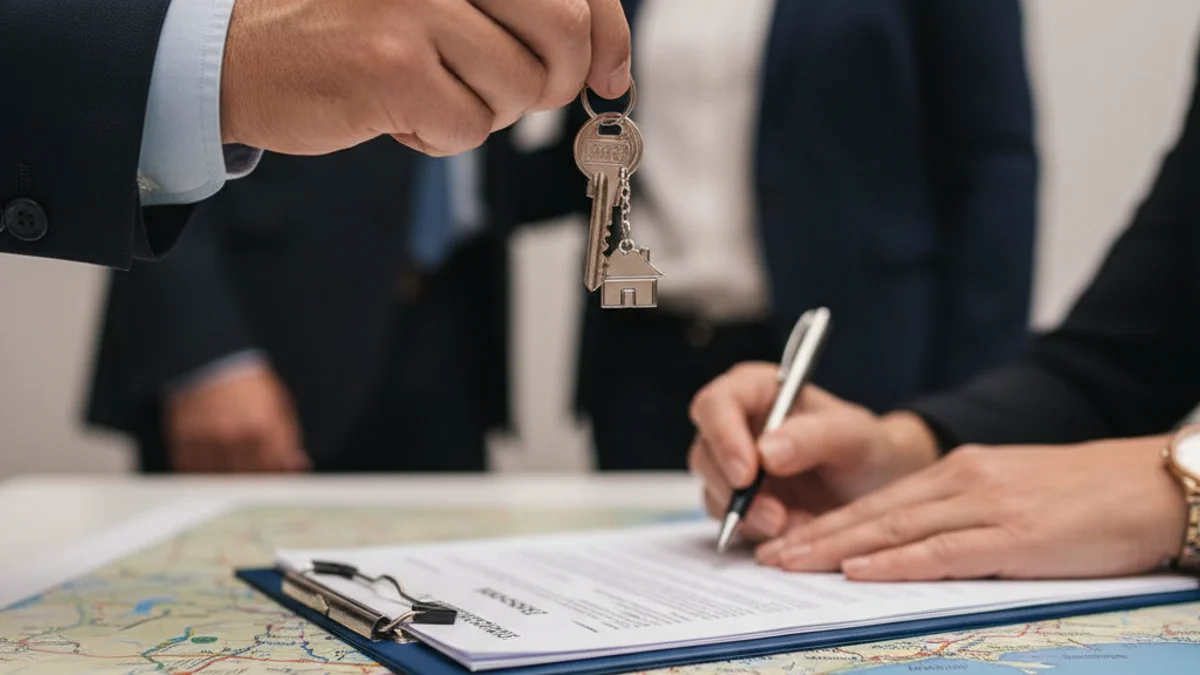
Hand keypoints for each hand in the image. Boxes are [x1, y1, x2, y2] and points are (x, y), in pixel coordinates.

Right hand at [165, 363, 310, 472]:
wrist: (210, 360)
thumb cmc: (248, 382)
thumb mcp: (279, 403)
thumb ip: (290, 436)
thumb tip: (298, 464)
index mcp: (265, 427)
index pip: (277, 469)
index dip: (278, 476)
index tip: (276, 476)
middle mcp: (237, 437)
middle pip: (250, 478)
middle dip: (255, 479)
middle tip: (253, 472)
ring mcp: (209, 440)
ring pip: (222, 479)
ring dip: (228, 478)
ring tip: (231, 464)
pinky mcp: (184, 440)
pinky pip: (193, 470)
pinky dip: (201, 472)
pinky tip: (208, 461)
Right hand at [220, 0, 631, 155]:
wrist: (247, 51)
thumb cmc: (359, 30)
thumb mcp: (448, 4)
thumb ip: (526, 20)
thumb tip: (614, 71)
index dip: (610, 37)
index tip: (610, 76)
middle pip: (565, 35)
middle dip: (550, 83)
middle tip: (500, 89)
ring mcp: (419, 4)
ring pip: (517, 91)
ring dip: (482, 111)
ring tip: (427, 89)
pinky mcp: (393, 63)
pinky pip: (467, 128)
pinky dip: (438, 136)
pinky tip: (395, 110)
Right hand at [688, 362, 939, 543]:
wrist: (876, 489)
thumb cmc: (866, 448)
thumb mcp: (854, 436)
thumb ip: (814, 436)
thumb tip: (766, 452)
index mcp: (756, 391)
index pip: (716, 403)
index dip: (722, 436)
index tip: (747, 473)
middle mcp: (736, 426)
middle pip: (704, 452)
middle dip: (734, 489)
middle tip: (774, 516)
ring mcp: (733, 466)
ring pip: (713, 491)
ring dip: (749, 516)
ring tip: (796, 525)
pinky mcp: (739, 503)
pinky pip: (730, 521)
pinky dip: (758, 532)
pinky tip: (794, 530)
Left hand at [756, 437, 1188, 580]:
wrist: (1146, 484)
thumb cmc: (1080, 498)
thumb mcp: (1008, 496)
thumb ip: (960, 515)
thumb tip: (910, 548)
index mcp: (957, 473)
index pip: (877, 503)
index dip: (827, 525)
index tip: (787, 543)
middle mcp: (961, 482)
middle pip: (873, 515)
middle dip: (815, 539)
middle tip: (768, 558)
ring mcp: (985, 506)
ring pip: (894, 530)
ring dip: (837, 550)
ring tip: (791, 565)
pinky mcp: (1014, 534)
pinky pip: (943, 551)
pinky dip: (896, 562)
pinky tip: (861, 571)